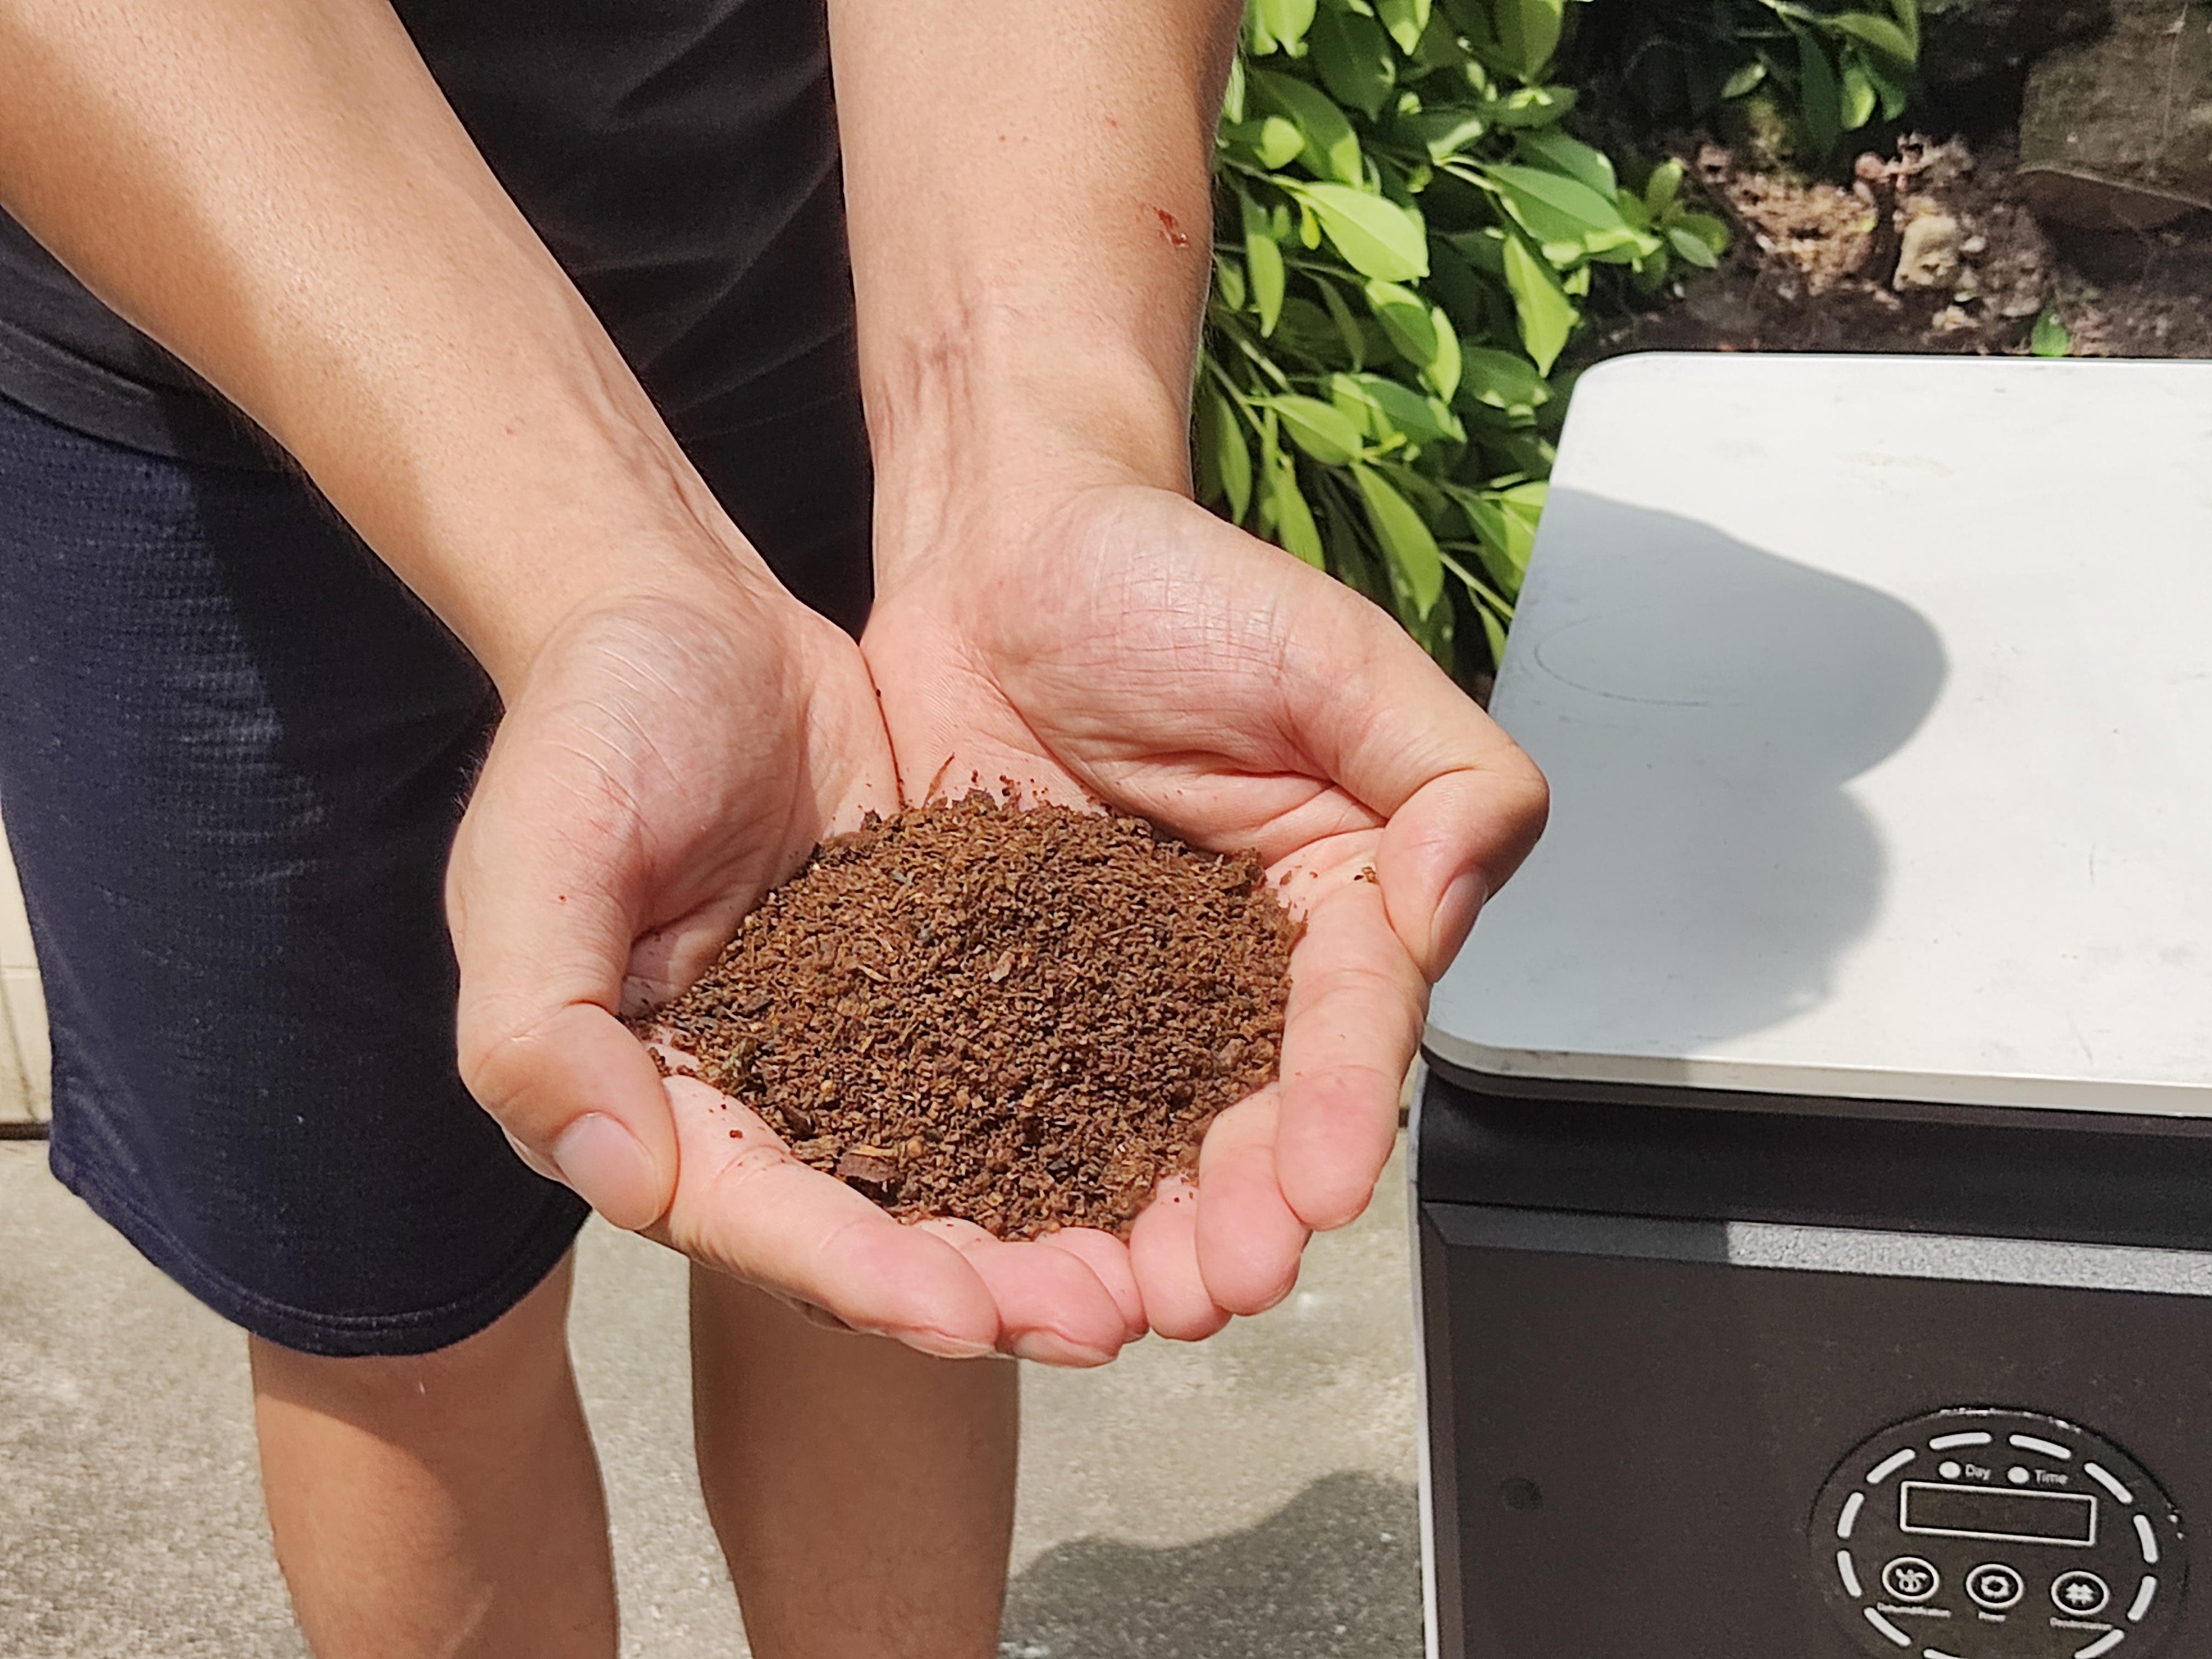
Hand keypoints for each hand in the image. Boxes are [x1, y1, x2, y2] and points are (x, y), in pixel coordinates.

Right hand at [447, 583, 1141, 1363]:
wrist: (680, 612)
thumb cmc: (589, 722)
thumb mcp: (537, 856)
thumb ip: (539, 1024)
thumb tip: (617, 1182)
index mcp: (651, 1098)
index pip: (762, 1218)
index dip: (865, 1277)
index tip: (976, 1315)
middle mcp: (759, 1095)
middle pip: (878, 1225)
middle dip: (990, 1286)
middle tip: (1110, 1319)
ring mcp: (852, 1040)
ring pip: (959, 1167)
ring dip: (1054, 1231)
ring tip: (1162, 1272)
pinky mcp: (929, 977)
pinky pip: (1010, 1061)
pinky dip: (1079, 1113)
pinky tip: (1171, 1145)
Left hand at [861, 484, 1548, 1337]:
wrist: (1004, 555)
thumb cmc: (1174, 581)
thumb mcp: (1334, 656)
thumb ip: (1443, 771)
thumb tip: (1463, 887)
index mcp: (1335, 906)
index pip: (1352, 1027)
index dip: (1343, 1113)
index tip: (1325, 1190)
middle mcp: (1232, 976)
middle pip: (1249, 1120)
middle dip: (1241, 1214)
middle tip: (1213, 1287)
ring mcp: (1115, 1000)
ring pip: (1135, 1142)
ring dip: (1132, 1235)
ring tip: (1110, 1308)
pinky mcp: (1005, 1000)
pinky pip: (1009, 1104)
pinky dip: (1007, 1184)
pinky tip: (993, 1252)